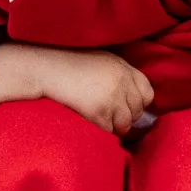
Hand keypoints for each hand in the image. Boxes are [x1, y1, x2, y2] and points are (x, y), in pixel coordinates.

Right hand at [0, 44, 153, 133]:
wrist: (43, 68)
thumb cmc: (65, 63)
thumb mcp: (99, 60)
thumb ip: (117, 74)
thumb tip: (129, 96)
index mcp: (123, 67)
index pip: (147, 92)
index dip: (137, 102)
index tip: (126, 107)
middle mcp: (123, 81)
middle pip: (137, 110)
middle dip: (125, 117)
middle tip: (109, 118)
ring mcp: (113, 97)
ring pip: (125, 124)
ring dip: (113, 127)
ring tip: (98, 121)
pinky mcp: (100, 112)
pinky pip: (108, 130)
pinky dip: (99, 130)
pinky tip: (87, 121)